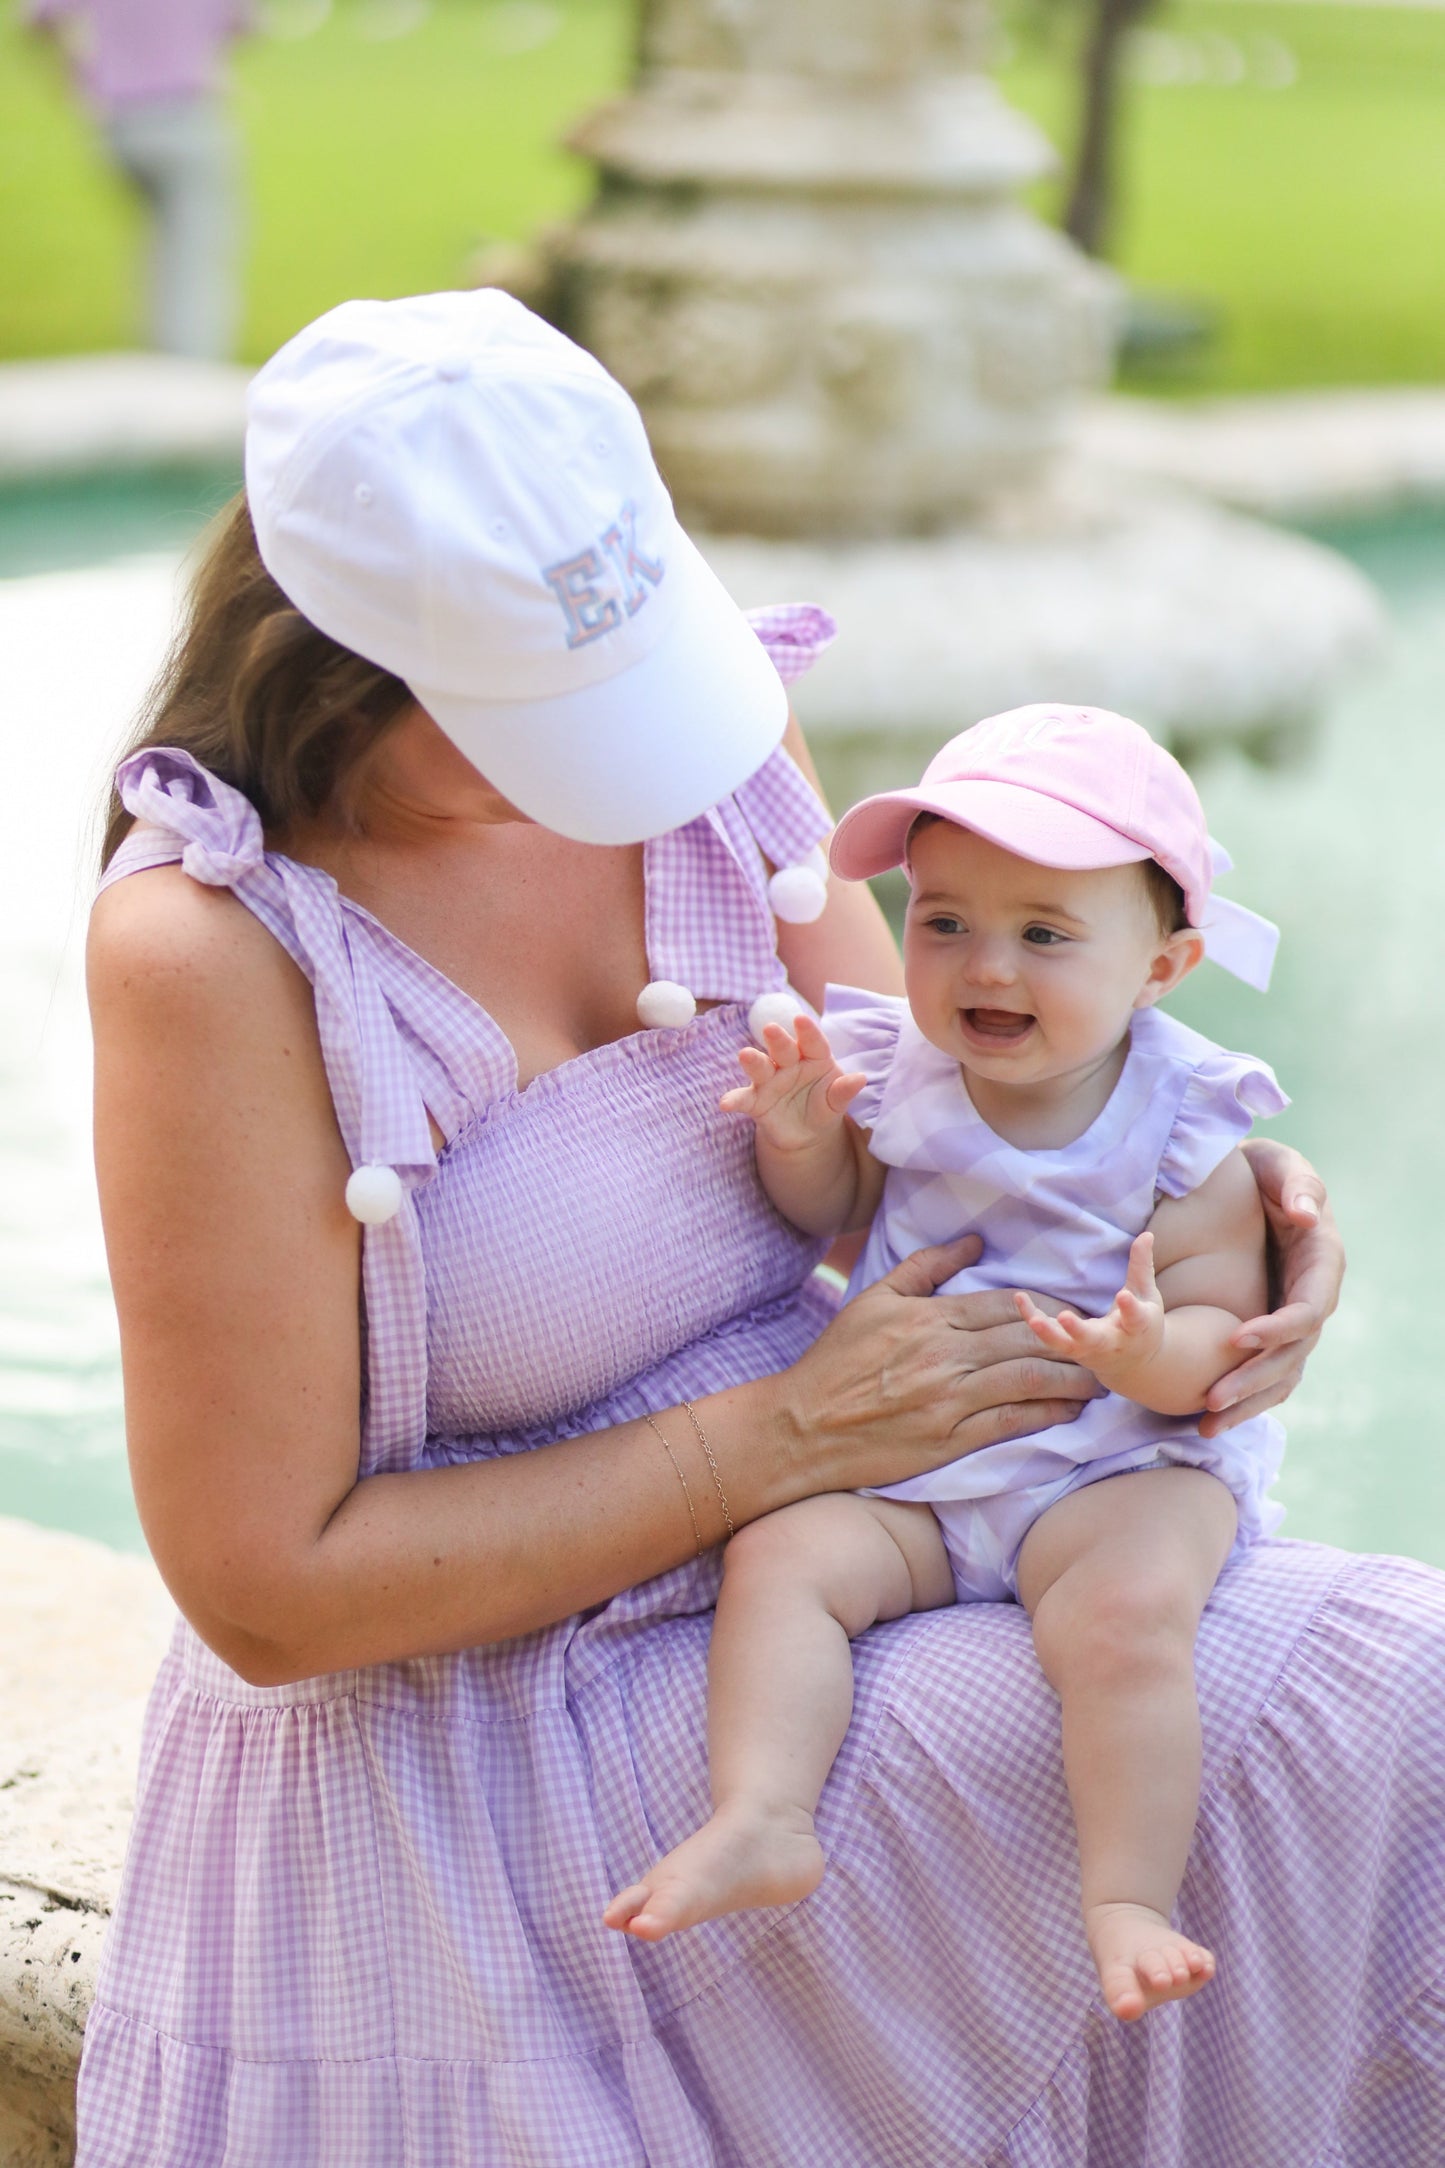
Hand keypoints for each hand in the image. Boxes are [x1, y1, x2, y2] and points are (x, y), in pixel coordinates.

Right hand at [720, 1014, 866, 1151]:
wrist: (806, 1134)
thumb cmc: (824, 1107)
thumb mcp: (836, 1102)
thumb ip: (844, 1091)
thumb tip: (860, 1078)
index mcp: (813, 1057)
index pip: (812, 1042)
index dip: (807, 1031)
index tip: (801, 1019)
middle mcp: (788, 1063)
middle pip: (783, 1049)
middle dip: (777, 1039)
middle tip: (771, 1029)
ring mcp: (769, 1080)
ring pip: (760, 1067)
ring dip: (753, 1061)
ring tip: (744, 1055)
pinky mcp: (755, 1101)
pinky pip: (743, 1099)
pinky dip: (733, 1100)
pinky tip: (725, 1104)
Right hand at [779, 1236, 1105, 1495]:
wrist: (803, 1425)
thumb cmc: (836, 1360)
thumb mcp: (873, 1299)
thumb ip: (924, 1267)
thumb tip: (972, 1241)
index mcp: (929, 1317)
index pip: (1005, 1305)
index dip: (1047, 1306)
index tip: (1074, 1310)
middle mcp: (945, 1354)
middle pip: (1026, 1339)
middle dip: (1071, 1339)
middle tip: (1099, 1341)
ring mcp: (949, 1398)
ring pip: (1028, 1379)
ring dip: (1071, 1377)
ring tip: (1096, 1377)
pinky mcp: (949, 1439)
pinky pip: (1011, 1422)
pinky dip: (1046, 1414)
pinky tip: (1070, 1411)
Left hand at [1014, 1233, 1162, 1390]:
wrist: (1133, 1364)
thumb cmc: (1140, 1323)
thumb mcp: (1146, 1295)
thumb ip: (1142, 1266)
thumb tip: (1147, 1234)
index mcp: (1136, 1328)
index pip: (1135, 1319)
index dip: (1130, 1309)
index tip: (1123, 1295)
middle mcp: (1112, 1342)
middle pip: (1094, 1340)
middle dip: (1079, 1331)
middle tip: (1066, 1318)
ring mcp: (1088, 1349)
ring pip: (1066, 1346)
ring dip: (1049, 1334)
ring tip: (1034, 1321)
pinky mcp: (1070, 1349)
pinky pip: (1049, 1337)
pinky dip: (1034, 1319)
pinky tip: (1020, 1299)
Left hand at [1203, 1139, 1342, 1434]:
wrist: (1251, 1182)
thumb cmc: (1266, 1170)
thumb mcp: (1282, 1165)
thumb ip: (1299, 1185)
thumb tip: (1310, 1215)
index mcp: (1322, 1263)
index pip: (1307, 1309)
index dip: (1277, 1329)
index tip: (1237, 1338)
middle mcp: (1313, 1297)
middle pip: (1292, 1353)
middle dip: (1253, 1377)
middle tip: (1213, 1397)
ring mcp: (1294, 1318)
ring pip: (1279, 1374)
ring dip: (1245, 1400)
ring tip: (1206, 1422)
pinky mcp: (1273, 1330)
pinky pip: (1265, 1374)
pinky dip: (1242, 1399)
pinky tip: (1207, 1420)